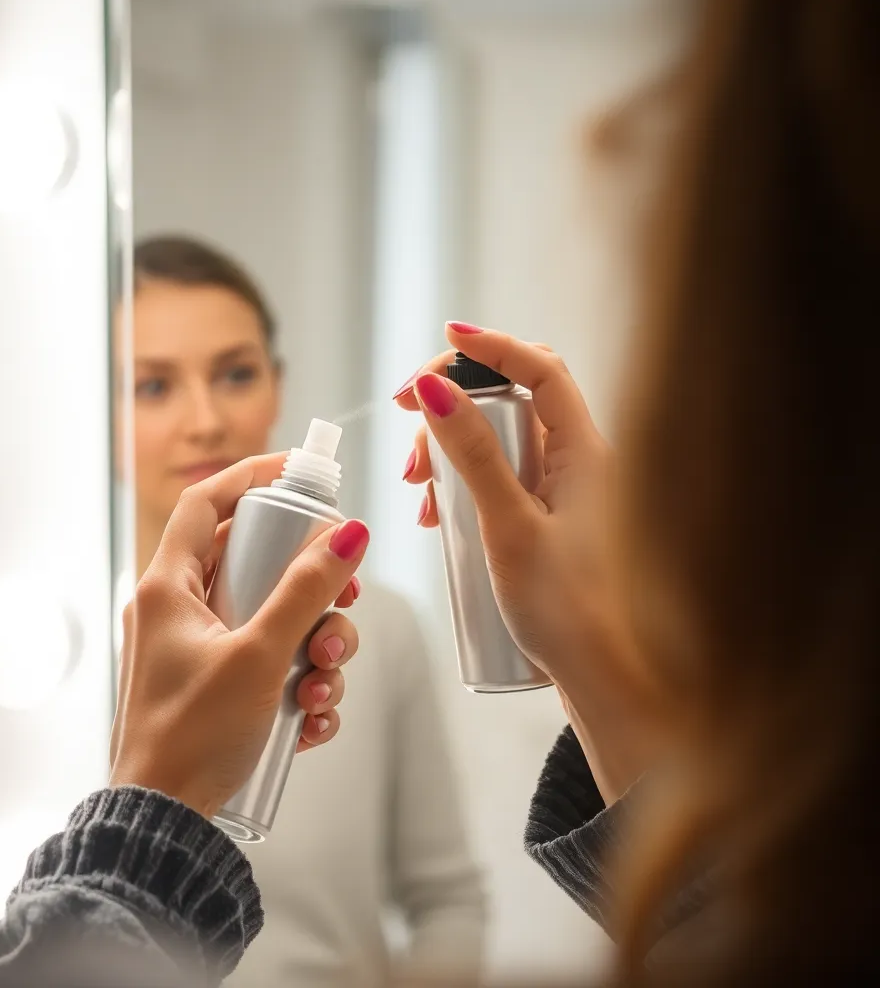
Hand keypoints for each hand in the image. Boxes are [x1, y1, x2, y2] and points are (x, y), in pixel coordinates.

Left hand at [109, 453, 369, 817]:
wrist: (164, 824)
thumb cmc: (192, 736)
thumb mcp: (259, 655)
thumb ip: (305, 592)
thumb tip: (348, 535)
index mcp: (170, 588)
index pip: (207, 502)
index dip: (252, 475)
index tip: (300, 471)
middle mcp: (182, 611)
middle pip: (259, 564)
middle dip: (312, 588)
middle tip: (346, 601)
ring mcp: (201, 650)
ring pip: (275, 617)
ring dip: (316, 647)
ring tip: (322, 685)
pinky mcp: (219, 686)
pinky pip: (272, 662)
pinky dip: (299, 683)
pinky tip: (312, 719)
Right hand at [396, 323, 660, 800]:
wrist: (608, 681)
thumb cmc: (571, 614)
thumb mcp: (508, 527)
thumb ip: (472, 456)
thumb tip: (436, 388)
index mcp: (586, 452)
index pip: (541, 368)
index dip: (492, 344)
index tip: (443, 336)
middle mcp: (580, 463)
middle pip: (514, 399)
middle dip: (454, 402)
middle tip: (408, 425)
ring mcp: (564, 493)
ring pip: (501, 441)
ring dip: (451, 448)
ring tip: (419, 491)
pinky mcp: (548, 521)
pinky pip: (501, 479)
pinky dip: (463, 483)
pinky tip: (437, 518)